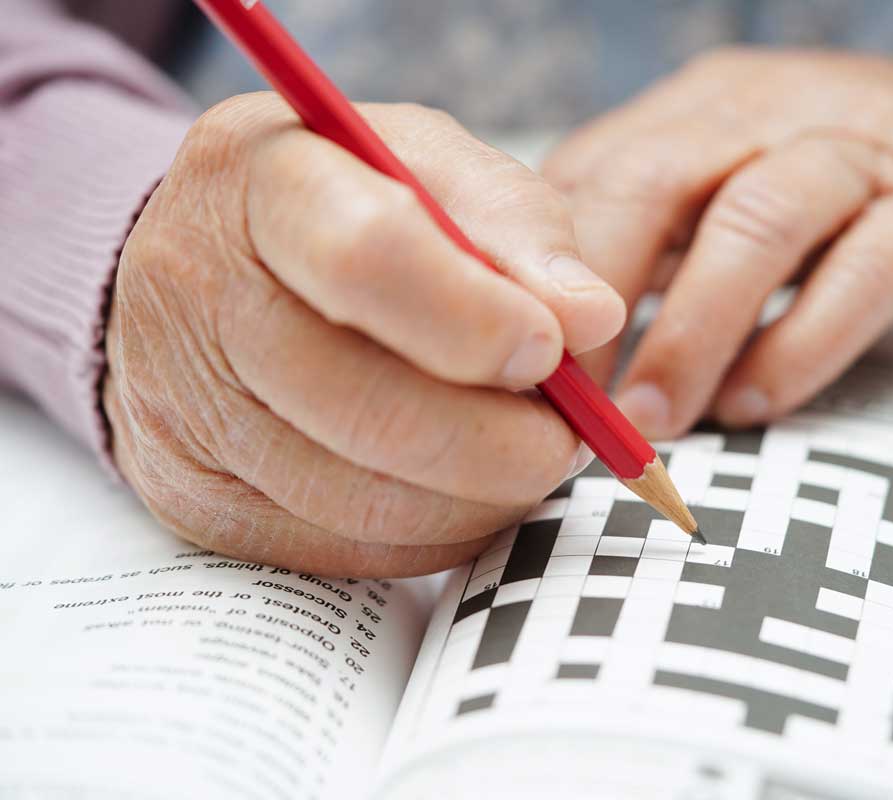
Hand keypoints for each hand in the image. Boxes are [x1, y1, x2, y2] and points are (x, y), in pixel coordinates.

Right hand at [103, 94, 623, 576]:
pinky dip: (432, 534)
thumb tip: (590, 322)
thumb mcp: (439, 170)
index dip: (479, 322)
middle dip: (504, 443)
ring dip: (481, 498)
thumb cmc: (355, 204)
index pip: (368, 259)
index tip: (551, 351)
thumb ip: (519, 229)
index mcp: (262, 178)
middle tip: (568, 435)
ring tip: (520, 455)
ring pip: (365, 504)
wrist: (214, 261)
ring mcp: (180, 409)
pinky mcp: (195, 500)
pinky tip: (458, 488)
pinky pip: (345, 553)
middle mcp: (197, 294)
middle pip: (369, 409)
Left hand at [543, 49, 892, 437]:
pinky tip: (756, 403)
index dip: (541, 269)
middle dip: (598, 295)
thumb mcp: (726, 186)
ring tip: (652, 420)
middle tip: (570, 399)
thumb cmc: (832, 194)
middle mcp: (769, 115)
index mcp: (698, 112)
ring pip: (756, 221)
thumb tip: (545, 331)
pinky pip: (864, 273)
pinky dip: (800, 345)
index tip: (517, 360)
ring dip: (690, 332)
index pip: (594, 171)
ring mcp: (859, 154)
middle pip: (658, 181)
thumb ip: (644, 236)